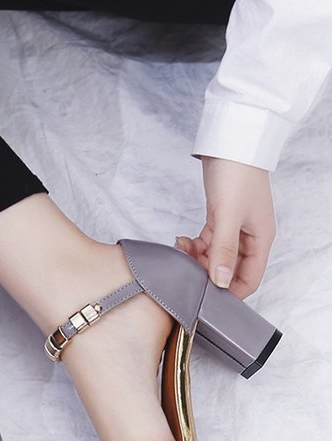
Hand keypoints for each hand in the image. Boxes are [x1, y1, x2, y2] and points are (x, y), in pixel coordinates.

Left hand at [175, 156, 274, 298]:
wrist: (230, 143)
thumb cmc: (237, 174)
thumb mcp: (228, 216)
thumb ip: (223, 251)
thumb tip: (222, 282)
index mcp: (261, 239)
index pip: (250, 279)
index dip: (230, 292)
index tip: (207, 296)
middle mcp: (249, 236)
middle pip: (229, 270)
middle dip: (207, 273)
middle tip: (186, 271)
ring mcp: (234, 228)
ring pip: (214, 257)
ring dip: (196, 259)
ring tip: (180, 250)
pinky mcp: (220, 219)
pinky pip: (207, 243)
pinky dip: (194, 246)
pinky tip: (182, 242)